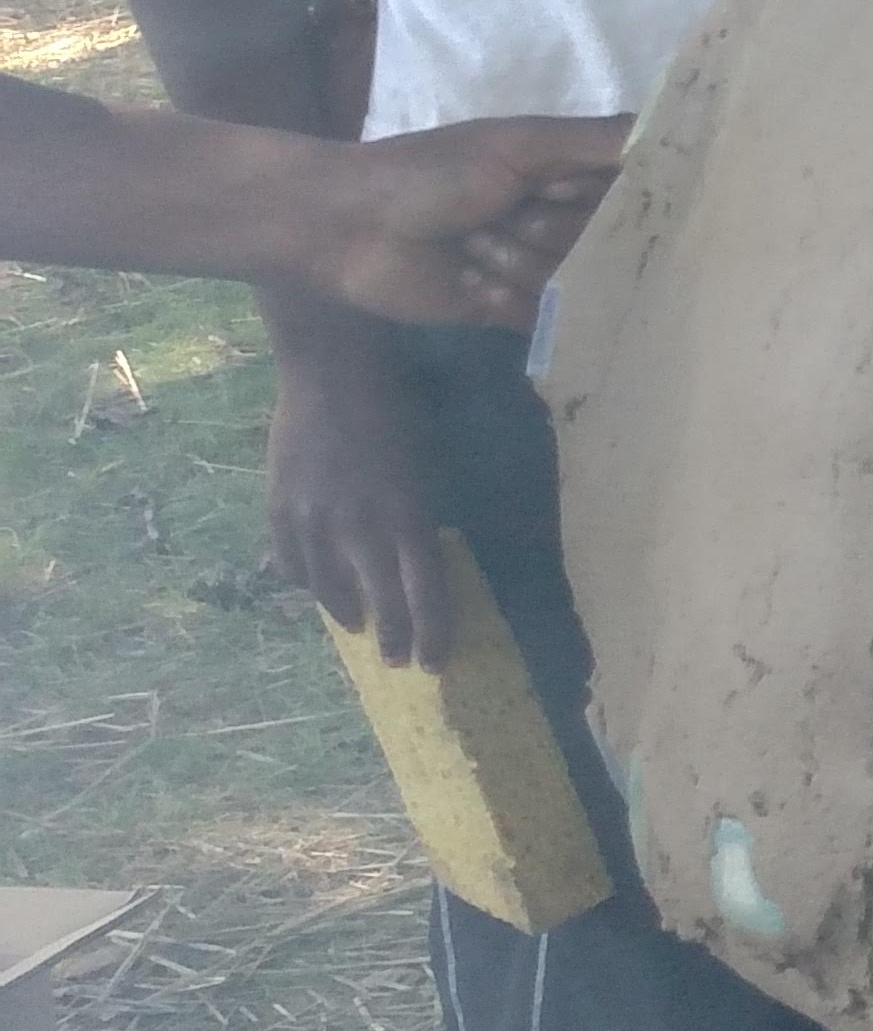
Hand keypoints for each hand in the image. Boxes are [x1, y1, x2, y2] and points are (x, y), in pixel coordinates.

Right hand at [265, 324, 451, 664]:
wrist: (330, 368)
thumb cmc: (395, 406)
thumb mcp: (426, 461)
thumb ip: (419, 514)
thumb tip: (421, 554)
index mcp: (406, 514)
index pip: (423, 591)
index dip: (431, 630)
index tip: (435, 662)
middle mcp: (359, 527)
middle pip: (380, 599)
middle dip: (393, 636)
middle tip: (401, 661)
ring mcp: (313, 520)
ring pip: (329, 587)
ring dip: (347, 611)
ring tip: (359, 628)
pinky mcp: (279, 507)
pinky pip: (290, 560)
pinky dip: (305, 580)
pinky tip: (315, 590)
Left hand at [307, 115, 624, 327]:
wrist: (346, 228)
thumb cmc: (430, 172)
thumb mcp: (518, 144)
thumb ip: (598, 142)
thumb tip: (681, 131)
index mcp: (571, 170)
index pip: (640, 189)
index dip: (622, 196)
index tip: (591, 190)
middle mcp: (566, 217)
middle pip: (610, 241)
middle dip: (555, 230)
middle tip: (503, 213)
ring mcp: (541, 265)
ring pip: (578, 282)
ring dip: (520, 264)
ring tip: (472, 248)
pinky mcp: (514, 310)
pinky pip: (550, 320)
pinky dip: (510, 301)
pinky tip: (471, 285)